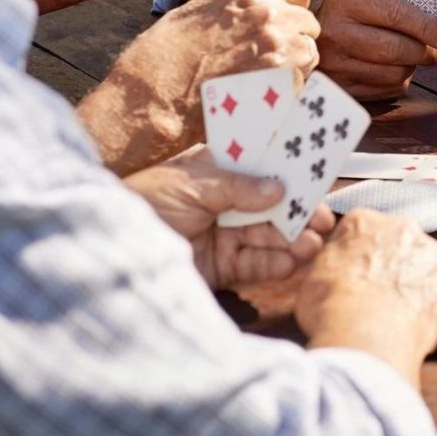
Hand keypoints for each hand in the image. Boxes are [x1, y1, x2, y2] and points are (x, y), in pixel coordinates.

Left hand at [124, 146, 334, 287]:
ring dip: (292, 239)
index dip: (287, 169)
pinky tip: (292, 261)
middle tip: (324, 218)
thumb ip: (238, 187)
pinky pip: (254, 265)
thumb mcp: (192, 184)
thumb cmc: (145, 203)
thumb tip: (279, 189)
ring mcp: (223, 235)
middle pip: (270, 205)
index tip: (317, 173)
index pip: (258, 167)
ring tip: (312, 242)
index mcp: (214, 171)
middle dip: (297, 210)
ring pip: (267, 236)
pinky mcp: (220, 268)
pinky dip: (274, 264)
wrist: (112, 251)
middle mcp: (223, 202)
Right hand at [159, 0, 321, 81]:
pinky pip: (302, 82)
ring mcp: (281, 51)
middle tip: (267, 55)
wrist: (154, 100)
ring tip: (262, 77)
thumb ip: (237, 6)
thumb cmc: (164, 57)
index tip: (282, 18)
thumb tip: (257, 8)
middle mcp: (269, 16)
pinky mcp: (284, 85)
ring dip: (294, 63)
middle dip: (294, 36)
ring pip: (309, 53)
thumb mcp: (198, 11)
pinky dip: (287, 88)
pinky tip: (260, 94)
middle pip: (308, 22)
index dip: (292, 4)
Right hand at [297, 209, 436, 387]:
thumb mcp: (310, 275)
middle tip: (376, 296)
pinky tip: (416, 328)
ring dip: (415, 285)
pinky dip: (434, 309)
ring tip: (396, 315)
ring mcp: (433, 257)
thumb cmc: (331, 306)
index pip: (362, 230)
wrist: (364, 336)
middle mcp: (404, 229)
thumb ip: (329, 259)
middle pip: (398, 243)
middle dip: (390, 265)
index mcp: (365, 221)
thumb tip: (335, 262)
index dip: (357, 256)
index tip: (354, 276)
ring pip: (425, 267)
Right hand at [315, 0, 436, 99]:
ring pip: (394, 74)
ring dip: (413, 67)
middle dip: (426, 52)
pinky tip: (395, 68)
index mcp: (345, 0)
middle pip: (395, 49)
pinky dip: (399, 81)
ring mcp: (335, 64)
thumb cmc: (350, 10)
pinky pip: (385, 90)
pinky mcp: (340, 88)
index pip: (394, 14)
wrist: (308, 31)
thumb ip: (398, 3)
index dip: (426, 27)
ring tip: (414, 56)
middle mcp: (336, 33)